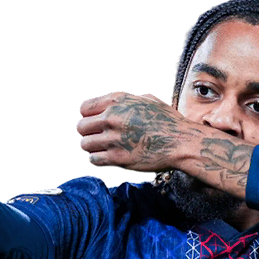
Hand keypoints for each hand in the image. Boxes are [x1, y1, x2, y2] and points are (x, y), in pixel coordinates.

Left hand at [75, 91, 202, 172]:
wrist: (179, 142)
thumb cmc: (166, 120)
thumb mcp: (146, 98)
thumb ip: (125, 98)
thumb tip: (110, 99)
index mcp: (117, 103)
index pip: (84, 107)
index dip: (79, 114)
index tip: (80, 119)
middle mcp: (112, 120)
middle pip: (80, 126)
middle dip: (78, 131)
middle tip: (79, 135)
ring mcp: (114, 141)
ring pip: (84, 145)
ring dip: (83, 147)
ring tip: (85, 148)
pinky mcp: (118, 159)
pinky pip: (94, 160)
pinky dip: (91, 159)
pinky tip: (95, 158)